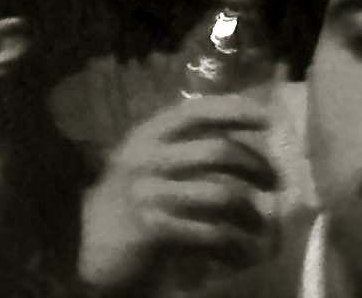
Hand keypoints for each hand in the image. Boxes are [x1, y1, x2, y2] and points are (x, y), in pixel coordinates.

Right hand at [78, 94, 277, 294]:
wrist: (87, 243)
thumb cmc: (130, 200)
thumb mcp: (150, 162)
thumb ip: (185, 147)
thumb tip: (242, 139)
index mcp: (148, 134)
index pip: (197, 111)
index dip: (235, 110)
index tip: (268, 118)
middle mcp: (148, 157)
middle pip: (219, 151)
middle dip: (255, 165)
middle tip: (274, 183)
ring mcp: (150, 193)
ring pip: (221, 192)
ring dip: (250, 211)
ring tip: (259, 225)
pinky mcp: (154, 229)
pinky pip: (211, 232)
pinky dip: (234, 243)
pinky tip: (240, 250)